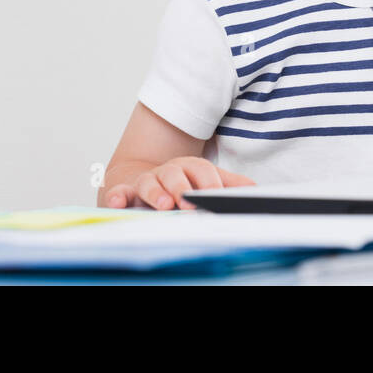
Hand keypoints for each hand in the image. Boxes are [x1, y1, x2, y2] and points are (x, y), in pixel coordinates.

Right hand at [103, 157, 255, 209]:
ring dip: (156, 193)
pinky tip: (117, 203)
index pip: (202, 171)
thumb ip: (229, 184)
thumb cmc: (179, 182)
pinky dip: (117, 197)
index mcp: (189, 168)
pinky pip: (119, 193)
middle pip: (175, 174)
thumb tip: (255, 189)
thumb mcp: (205, 180)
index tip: (215, 194)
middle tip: (189, 203)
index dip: (209, 182)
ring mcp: (146, 181)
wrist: (143, 176)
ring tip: (163, 204)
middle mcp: (167, 172)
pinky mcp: (125, 192)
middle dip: (182, 187)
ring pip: (149, 183)